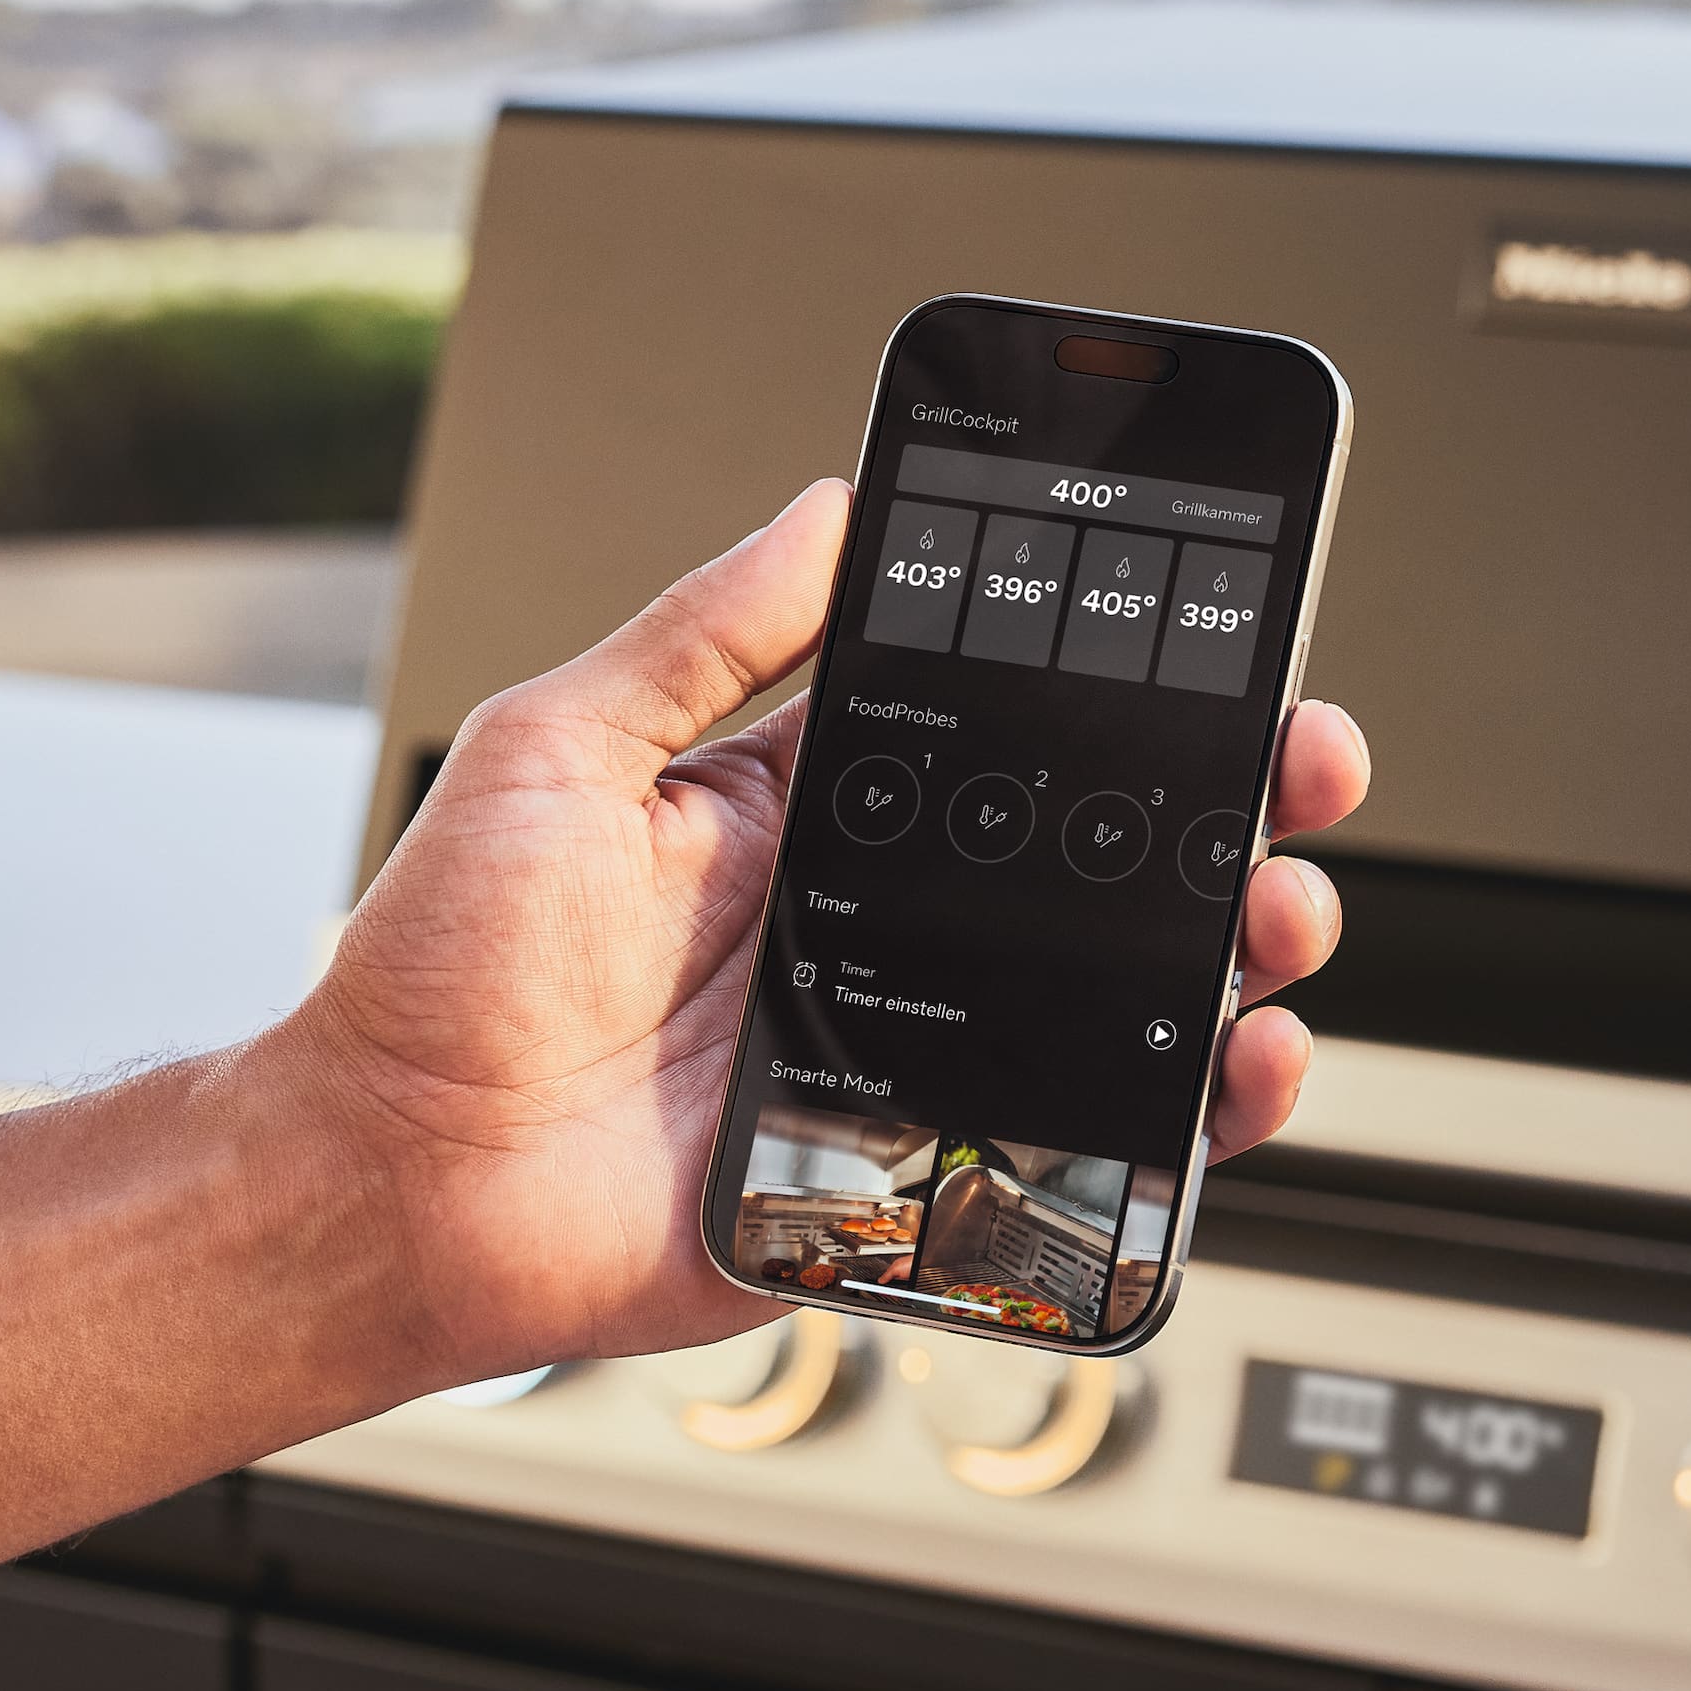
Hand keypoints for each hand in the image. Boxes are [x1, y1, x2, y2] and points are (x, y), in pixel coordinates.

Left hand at [269, 478, 1369, 1396]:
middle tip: (1297, 772)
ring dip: (1237, 949)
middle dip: (1228, 808)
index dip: (1116, 688)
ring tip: (1279, 912)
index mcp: (803, 813)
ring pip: (1123, 996)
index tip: (1209, 638)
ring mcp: (908, 1049)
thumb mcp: (559, 749)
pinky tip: (1236, 1064)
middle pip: (1100, 856)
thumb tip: (822, 507)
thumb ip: (703, 635)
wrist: (394, 1183)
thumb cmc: (436, 977)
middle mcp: (876, 926)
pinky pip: (1086, 1141)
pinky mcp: (913, 1172)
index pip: (1002, 729)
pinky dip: (1189, 1114)